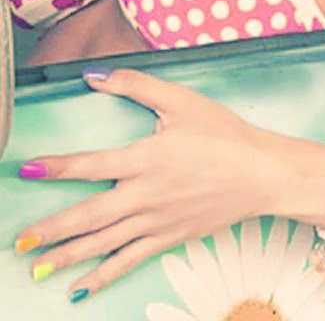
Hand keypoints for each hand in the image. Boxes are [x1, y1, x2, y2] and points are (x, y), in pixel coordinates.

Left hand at [15, 69, 272, 300]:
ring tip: (36, 266)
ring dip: (67, 256)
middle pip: (89, 216)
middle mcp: (146, 195)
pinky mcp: (168, 237)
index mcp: (146, 158)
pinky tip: (80, 287)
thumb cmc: (224, 134)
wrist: (260, 172)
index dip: (58, 167)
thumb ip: (136, 85)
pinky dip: (103, 275)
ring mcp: (157, 221)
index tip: (28, 168)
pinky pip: (129, 260)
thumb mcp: (181, 100)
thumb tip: (95, 77)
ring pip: (104, 243)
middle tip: (20, 241)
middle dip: (51, 229)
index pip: (91, 165)